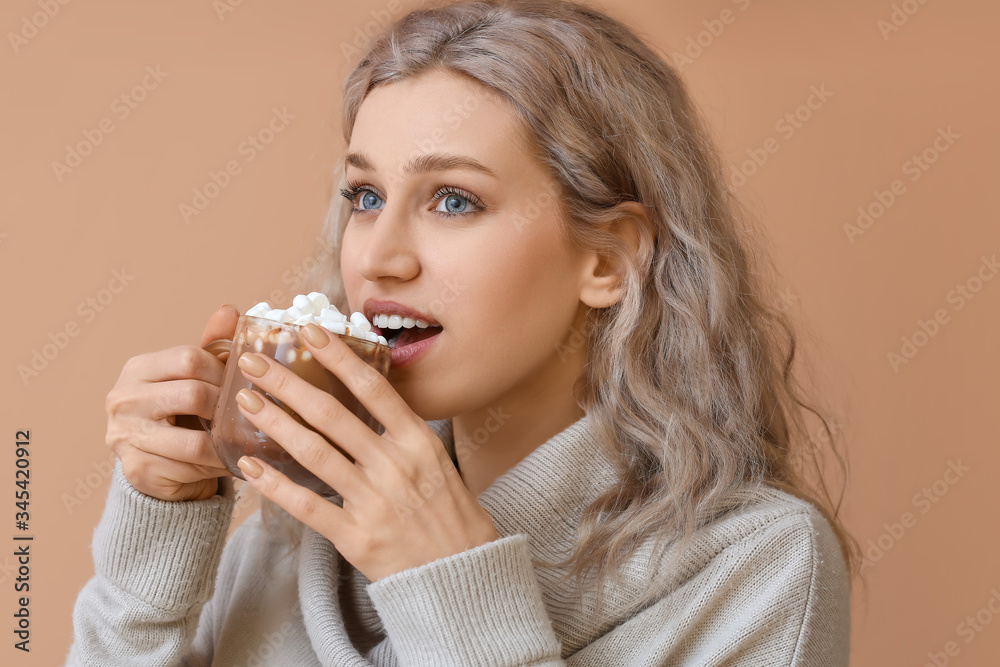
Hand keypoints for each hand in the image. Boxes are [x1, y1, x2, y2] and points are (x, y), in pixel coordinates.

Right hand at [105, 305, 238, 501]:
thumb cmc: (182, 414)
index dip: (223, 371)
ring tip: (249, 440)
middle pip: (192, 395)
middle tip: (250, 413)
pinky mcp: (137, 471)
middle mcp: (123, 400)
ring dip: (228, 442)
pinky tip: (233, 461)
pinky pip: (191, 468)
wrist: (161, 467)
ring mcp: (126, 437)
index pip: (188, 358)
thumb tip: (230, 311)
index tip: (242, 383)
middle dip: (227, 406)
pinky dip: (218, 465)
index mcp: (138, 369)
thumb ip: (212, 346)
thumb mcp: (195, 377)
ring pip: (195, 441)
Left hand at [231, 323, 499, 581]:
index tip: (309, 331)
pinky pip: (307, 506)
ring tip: (244, 402)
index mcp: (418, 440)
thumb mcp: (438, 461)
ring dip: (274, 423)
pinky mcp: (356, 537)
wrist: (462, 571)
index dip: (338, 357)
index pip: (373, 388)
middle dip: (288, 383)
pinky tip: (249, 467)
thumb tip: (368, 395)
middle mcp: (395, 465)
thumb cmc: (449, 513)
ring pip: (313, 453)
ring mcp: (374, 501)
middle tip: (253, 361)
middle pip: (332, 414)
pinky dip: (275, 485)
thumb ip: (403, 432)